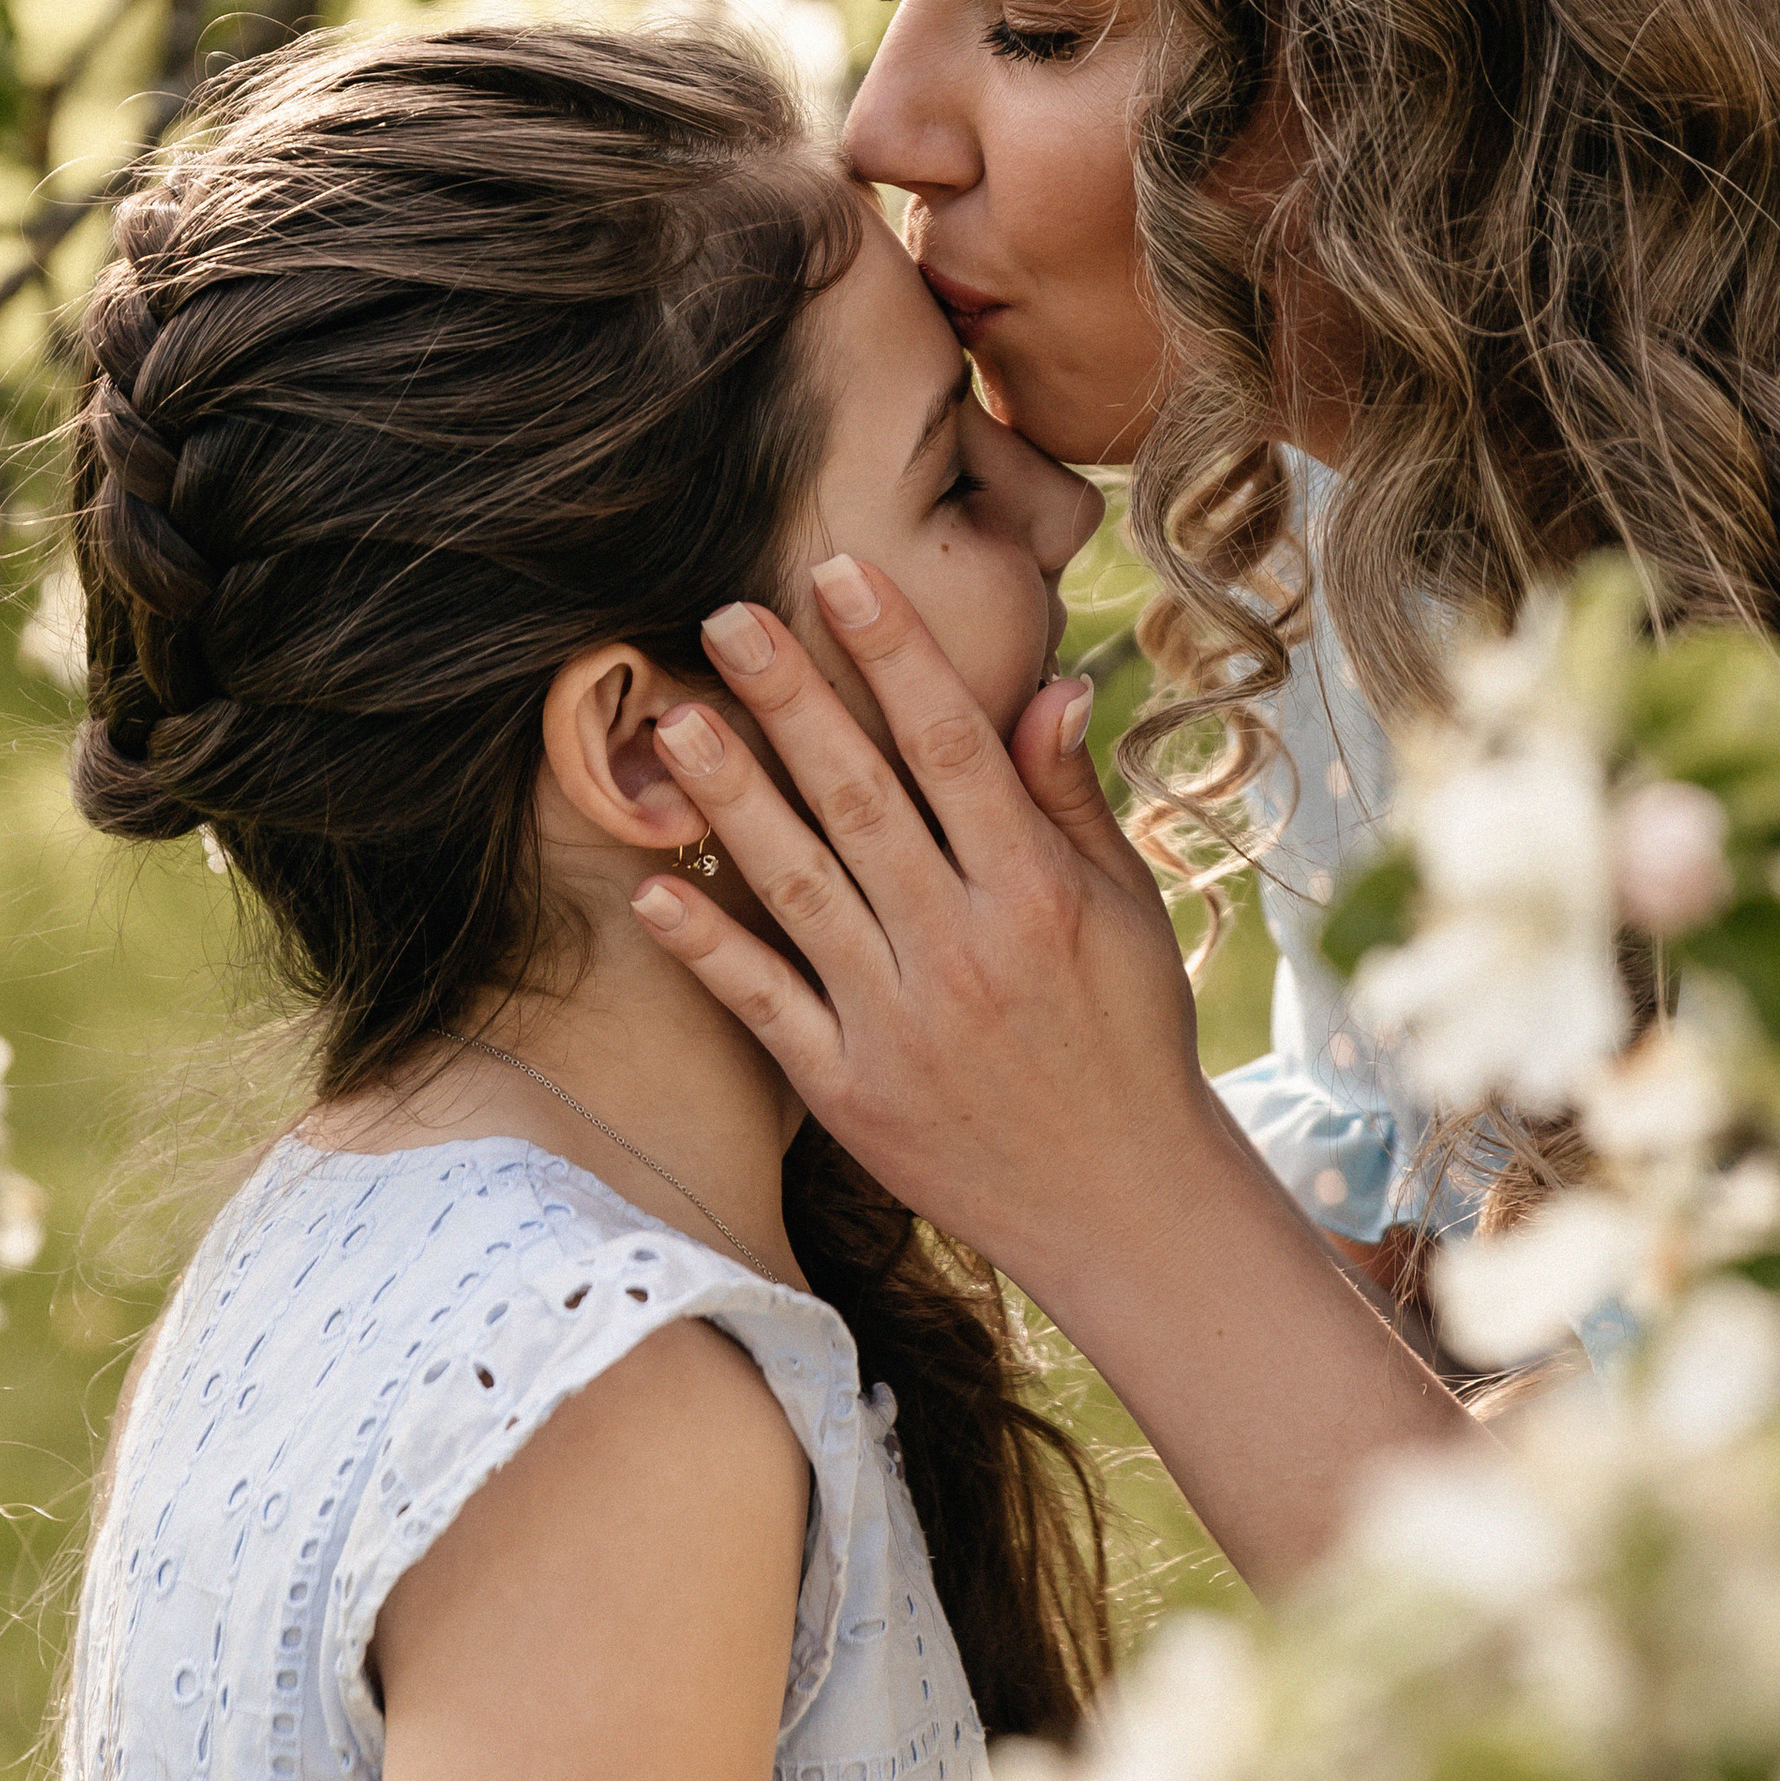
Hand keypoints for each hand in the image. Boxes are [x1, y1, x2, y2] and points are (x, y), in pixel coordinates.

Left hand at [627, 555, 1203, 1302]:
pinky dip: (706, 947)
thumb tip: (1052, 681)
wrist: (1123, 1207)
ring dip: (730, 799)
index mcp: (1035, 892)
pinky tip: (649, 886)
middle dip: (790, 698)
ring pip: (798, 888)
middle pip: (860, 799)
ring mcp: (897, 1023)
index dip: (894, 652)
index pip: (952, 744)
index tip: (840, 573)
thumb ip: (1068, 797)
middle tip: (726, 614)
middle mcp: (963, 948)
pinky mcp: (848, 1091)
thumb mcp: (1126, 909)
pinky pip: (763, 1004)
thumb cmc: (1130, 1036)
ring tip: (672, 718)